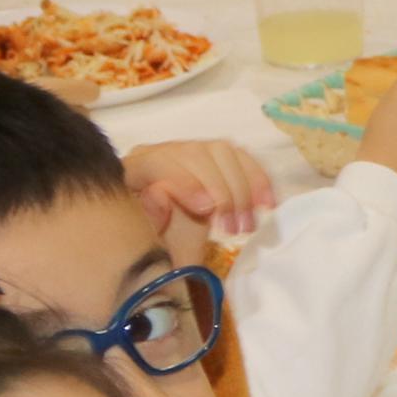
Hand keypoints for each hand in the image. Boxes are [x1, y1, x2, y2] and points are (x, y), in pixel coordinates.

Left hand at [123, 139, 280, 247]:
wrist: (159, 243)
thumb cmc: (151, 245)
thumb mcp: (148, 245)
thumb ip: (153, 226)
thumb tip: (161, 198)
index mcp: (131, 173)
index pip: (157, 163)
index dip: (185, 183)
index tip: (208, 210)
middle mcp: (158, 153)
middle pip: (194, 153)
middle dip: (221, 191)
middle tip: (234, 229)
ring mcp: (188, 151)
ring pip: (221, 151)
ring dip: (243, 188)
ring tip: (247, 226)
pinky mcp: (213, 156)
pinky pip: (241, 158)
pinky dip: (258, 179)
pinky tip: (266, 205)